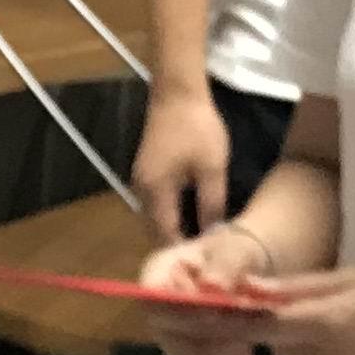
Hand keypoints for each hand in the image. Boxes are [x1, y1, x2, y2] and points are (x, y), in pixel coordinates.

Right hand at [130, 86, 231, 242]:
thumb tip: (213, 234)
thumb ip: (212, 204)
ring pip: (155, 217)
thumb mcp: (212, 168)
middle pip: (155, 230)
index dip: (184, 252)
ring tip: (200, 240)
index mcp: (155, 192)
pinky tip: (191, 216)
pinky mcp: (148, 171)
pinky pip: (156, 204)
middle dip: (176, 245)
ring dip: (173, 230)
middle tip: (204, 255)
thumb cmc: (197, 128)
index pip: (165, 235)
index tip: (205, 262)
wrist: (178, 92)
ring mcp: (142, 179)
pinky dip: (170, 215)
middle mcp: (142, 190)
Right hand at [140, 230, 275, 354]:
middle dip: (219, 332)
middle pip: (172, 339)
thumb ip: (227, 263)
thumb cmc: (233, 256)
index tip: (218, 312)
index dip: (183, 312)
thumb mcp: (235, 249)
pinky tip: (244, 350)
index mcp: (156, 275)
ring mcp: (170, 342)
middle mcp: (156, 313)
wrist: (244, 276)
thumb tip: (214, 286)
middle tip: (256, 318)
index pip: (152, 300)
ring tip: (251, 330)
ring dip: (227, 352)